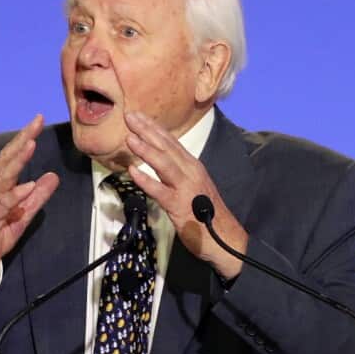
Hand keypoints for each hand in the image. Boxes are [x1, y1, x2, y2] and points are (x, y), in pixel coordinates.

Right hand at [0, 114, 59, 281]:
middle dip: (22, 139)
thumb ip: (38, 196)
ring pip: (3, 176)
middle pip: (6, 158)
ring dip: (18, 160)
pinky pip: (3, 204)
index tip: (38, 121)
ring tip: (31, 145)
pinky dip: (16, 194)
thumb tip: (53, 176)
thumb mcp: (24, 213)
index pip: (12, 155)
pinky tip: (28, 186)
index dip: (25, 137)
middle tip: (36, 122)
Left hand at [123, 110, 247, 279]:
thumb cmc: (206, 214)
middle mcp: (190, 172)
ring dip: (146, 149)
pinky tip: (132, 172)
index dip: (154, 127)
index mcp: (192, 166)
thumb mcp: (192, 186)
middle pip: (166, 147)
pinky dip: (146, 180)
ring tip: (130, 137)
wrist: (225, 238)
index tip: (138, 115)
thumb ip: (177, 173)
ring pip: (164, 164)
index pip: (171, 142)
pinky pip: (160, 191)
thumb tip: (159, 162)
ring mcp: (185, 188)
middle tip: (129, 116)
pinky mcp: (179, 206)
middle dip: (147, 130)